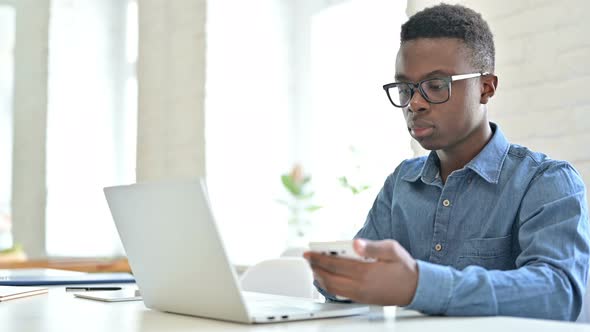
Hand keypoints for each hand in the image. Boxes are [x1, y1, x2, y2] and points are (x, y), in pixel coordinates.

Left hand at [304, 238, 418, 305]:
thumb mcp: (391, 249)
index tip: (309, 253)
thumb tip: (355, 243)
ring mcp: (360, 294)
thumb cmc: (404, 267)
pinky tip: (328, 279)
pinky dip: (330, 286)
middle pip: (330, 278)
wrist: (416, 288)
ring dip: (321, 278)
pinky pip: (340, 294)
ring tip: (315, 269)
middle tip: (308, 261)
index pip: (335, 264)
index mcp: (366, 272)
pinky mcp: (362, 299)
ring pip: (333, 288)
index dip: (319, 258)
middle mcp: (360, 285)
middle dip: (316, 268)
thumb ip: (372, 246)